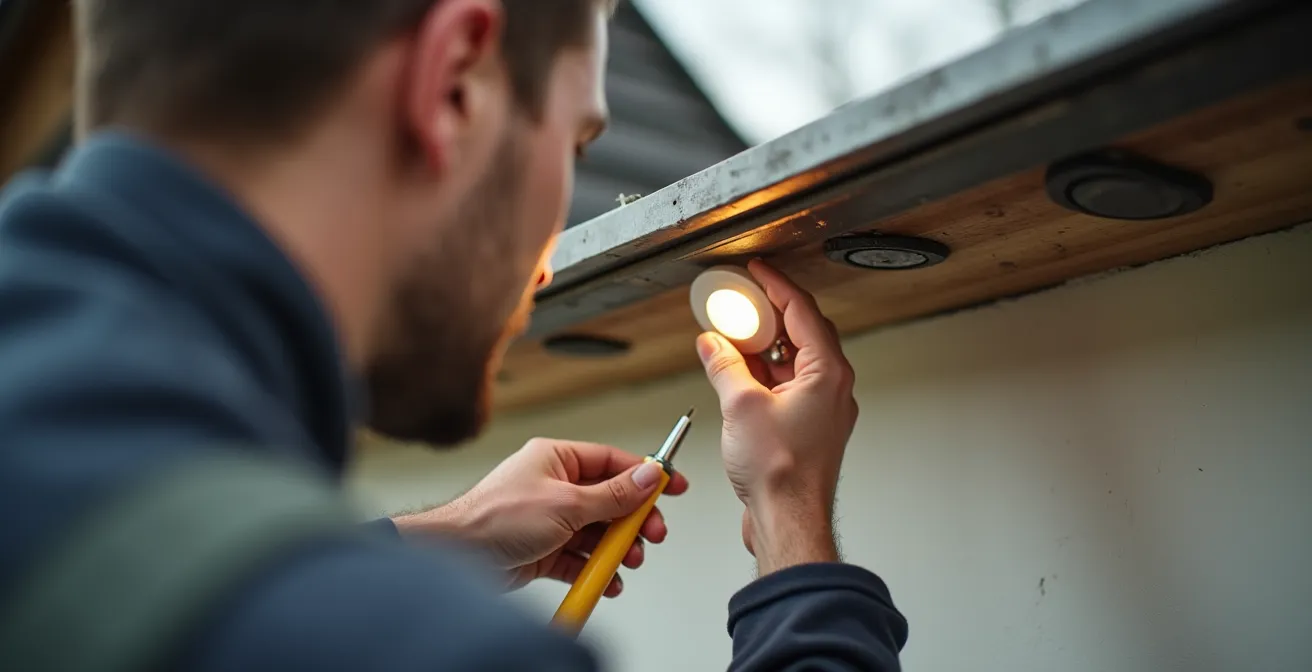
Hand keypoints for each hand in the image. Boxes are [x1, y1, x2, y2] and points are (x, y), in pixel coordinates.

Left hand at [392, 438, 688, 595]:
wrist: (456, 558)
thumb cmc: (494, 518)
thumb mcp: (566, 503)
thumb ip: (612, 495)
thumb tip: (647, 479)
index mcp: (556, 460)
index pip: (612, 462)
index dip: (646, 475)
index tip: (673, 486)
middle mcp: (553, 486)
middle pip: (609, 500)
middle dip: (634, 520)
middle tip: (652, 534)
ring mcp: (548, 520)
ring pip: (597, 532)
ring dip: (616, 548)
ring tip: (626, 561)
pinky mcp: (542, 550)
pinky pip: (579, 558)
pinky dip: (595, 570)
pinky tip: (605, 580)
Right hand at [696, 259, 856, 574]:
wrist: (789, 520)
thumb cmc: (781, 474)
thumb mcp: (740, 406)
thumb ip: (725, 366)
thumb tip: (712, 344)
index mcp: (826, 373)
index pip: (804, 310)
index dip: (778, 285)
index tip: (759, 271)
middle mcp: (832, 388)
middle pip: (804, 333)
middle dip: (771, 314)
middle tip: (745, 301)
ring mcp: (823, 410)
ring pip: (796, 362)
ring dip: (766, 347)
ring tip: (734, 336)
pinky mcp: (809, 429)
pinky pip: (789, 387)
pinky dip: (766, 373)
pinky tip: (739, 374)